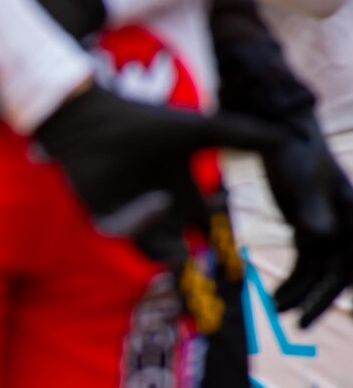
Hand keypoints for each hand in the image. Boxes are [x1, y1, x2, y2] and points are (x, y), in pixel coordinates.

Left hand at [32, 84, 278, 266]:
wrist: (100, 120)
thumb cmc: (150, 123)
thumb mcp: (204, 131)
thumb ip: (243, 137)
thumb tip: (286, 138)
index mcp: (186, 195)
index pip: (208, 225)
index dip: (223, 234)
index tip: (239, 238)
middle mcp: (162, 211)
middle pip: (181, 248)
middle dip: (194, 261)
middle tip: (207, 267)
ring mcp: (132, 216)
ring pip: (152, 249)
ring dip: (167, 255)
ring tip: (182, 255)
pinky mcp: (105, 217)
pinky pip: (121, 232)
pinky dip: (139, 223)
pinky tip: (158, 201)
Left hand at [263, 116, 352, 325]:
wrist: (278, 135)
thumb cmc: (295, 152)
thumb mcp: (302, 180)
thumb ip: (312, 209)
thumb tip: (322, 236)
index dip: (345, 285)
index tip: (328, 310)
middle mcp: (346, 223)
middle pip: (339, 271)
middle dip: (320, 299)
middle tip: (300, 326)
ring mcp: (327, 227)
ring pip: (319, 270)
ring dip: (301, 293)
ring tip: (278, 311)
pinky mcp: (307, 228)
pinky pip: (304, 263)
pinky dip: (291, 281)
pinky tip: (274, 299)